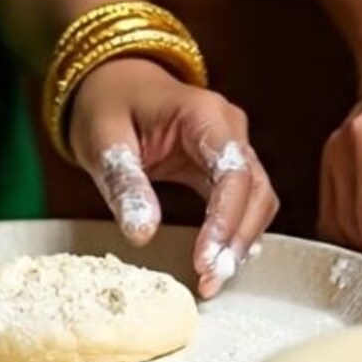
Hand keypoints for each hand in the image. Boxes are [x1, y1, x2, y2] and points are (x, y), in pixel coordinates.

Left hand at [65, 59, 279, 299]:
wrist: (112, 83)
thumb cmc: (107, 106)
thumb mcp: (103, 142)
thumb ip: (124, 184)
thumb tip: (143, 233)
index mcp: (202, 112)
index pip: (232, 170)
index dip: (225, 220)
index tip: (207, 260)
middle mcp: (228, 125)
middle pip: (255, 188)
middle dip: (237, 238)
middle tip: (210, 279)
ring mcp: (232, 143)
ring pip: (258, 198)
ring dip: (241, 239)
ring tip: (212, 277)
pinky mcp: (224, 164)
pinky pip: (244, 200)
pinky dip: (236, 231)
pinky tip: (219, 259)